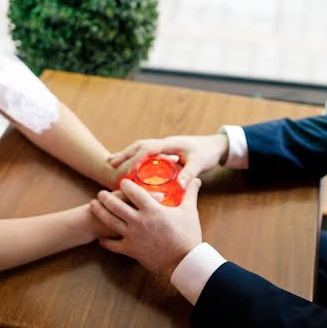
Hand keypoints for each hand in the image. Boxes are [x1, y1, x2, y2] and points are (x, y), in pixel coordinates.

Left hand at [91, 178, 202, 277]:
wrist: (184, 261)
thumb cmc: (188, 235)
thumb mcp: (189, 211)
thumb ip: (190, 193)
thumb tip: (196, 179)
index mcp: (152, 209)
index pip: (133, 192)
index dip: (125, 185)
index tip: (121, 182)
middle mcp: (138, 221)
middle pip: (115, 205)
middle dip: (106, 197)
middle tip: (100, 193)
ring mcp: (132, 236)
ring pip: (109, 222)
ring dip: (99, 213)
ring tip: (93, 206)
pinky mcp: (130, 250)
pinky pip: (113, 245)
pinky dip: (105, 241)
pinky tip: (100, 238)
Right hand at [107, 135, 228, 188]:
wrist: (216, 145)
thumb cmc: (208, 153)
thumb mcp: (199, 164)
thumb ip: (189, 174)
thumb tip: (180, 185)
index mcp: (170, 143)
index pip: (148, 148)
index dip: (136, 159)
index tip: (127, 171)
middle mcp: (165, 142)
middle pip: (139, 145)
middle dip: (124, 154)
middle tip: (110, 164)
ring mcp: (164, 145)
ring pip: (140, 147)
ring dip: (127, 154)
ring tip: (111, 163)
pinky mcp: (165, 150)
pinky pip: (146, 152)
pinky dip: (135, 157)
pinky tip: (129, 166)